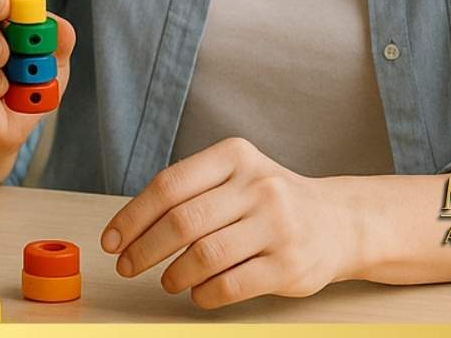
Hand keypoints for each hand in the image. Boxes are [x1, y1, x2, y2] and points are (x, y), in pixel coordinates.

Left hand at [102, 138, 361, 307]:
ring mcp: (278, 226)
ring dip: (173, 274)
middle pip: (182, 222)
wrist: (339, 222)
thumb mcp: (235, 176)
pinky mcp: (289, 265)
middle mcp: (259, 186)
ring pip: (204, 256)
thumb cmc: (269, 200)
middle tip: (127, 266)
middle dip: (143, 249)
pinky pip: (230, 285)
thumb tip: (127, 229)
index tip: (111, 241)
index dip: (132, 217)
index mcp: (236, 156)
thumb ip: (189, 192)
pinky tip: (196, 292)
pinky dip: (203, 294)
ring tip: (167, 280)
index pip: (169, 186)